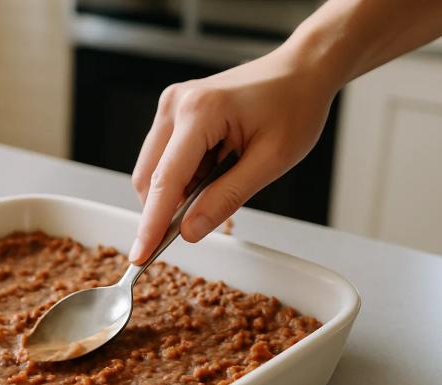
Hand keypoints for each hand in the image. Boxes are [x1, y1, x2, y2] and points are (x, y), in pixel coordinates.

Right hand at [128, 48, 337, 263]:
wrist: (301, 70)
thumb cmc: (294, 106)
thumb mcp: (271, 161)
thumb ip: (226, 198)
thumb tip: (189, 230)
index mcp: (200, 112)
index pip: (165, 181)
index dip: (151, 224)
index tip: (140, 256)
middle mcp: (176, 105)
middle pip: (149, 177)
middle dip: (166, 208)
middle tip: (200, 222)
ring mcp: (171, 105)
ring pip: (153, 170)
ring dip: (178, 190)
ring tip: (224, 177)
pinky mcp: (174, 111)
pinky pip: (165, 157)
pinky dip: (183, 176)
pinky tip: (215, 167)